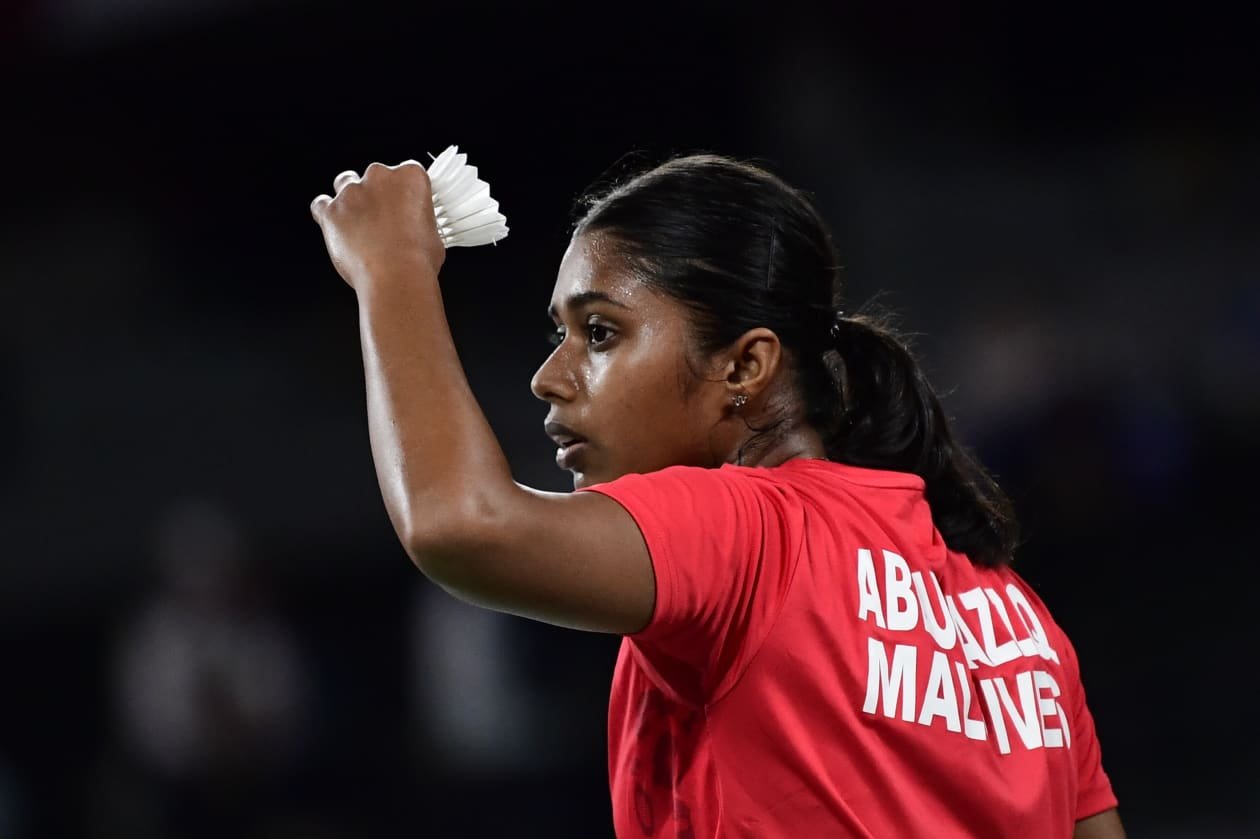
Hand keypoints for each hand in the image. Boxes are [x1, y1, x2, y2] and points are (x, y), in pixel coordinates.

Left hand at [310, 161, 446, 290]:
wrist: (396, 277)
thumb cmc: (417, 260)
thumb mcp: (434, 235)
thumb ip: (419, 221)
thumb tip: (416, 231)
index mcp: (410, 177)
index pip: (406, 172)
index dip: (404, 191)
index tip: (405, 205)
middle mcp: (379, 178)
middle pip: (374, 175)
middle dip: (377, 193)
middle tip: (384, 219)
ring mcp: (351, 193)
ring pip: (344, 183)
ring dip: (351, 198)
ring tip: (359, 222)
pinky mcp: (331, 211)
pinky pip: (321, 204)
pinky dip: (326, 212)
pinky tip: (336, 226)